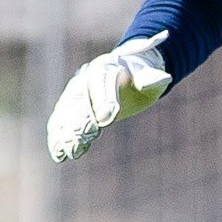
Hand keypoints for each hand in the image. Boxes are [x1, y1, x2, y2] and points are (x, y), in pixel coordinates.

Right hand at [46, 33, 170, 162]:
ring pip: (67, 113)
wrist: (126, 75)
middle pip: (80, 99)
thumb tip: (161, 79)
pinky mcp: (69, 108)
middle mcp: (85, 79)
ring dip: (66, 132)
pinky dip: (59, 137)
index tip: (108, 118)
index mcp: (106, 67)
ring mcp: (74, 94)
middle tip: (88, 136)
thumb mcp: (151, 77)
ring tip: (68, 151)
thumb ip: (151, 79)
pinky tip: (60, 154)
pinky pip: (61, 122)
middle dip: (82, 119)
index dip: (104, 99)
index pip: (102, 81)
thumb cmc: (141, 77)